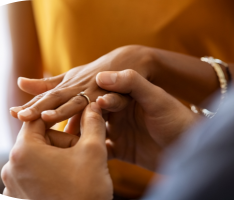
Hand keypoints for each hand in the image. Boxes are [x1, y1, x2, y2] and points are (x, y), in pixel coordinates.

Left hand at [2, 103, 112, 199]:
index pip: (38, 119)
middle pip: (38, 140)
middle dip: (61, 142)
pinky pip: (32, 175)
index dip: (58, 116)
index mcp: (24, 151)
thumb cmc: (86, 192)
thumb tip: (93, 105)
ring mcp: (12, 185)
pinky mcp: (17, 198)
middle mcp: (10, 167)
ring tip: (75, 170)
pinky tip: (65, 184)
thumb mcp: (94, 152)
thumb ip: (93, 123)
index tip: (73, 119)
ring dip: (56, 158)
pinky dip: (48, 173)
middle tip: (81, 153)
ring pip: (37, 158)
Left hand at [9, 45, 153, 122]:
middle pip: (56, 99)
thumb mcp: (70, 79)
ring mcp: (95, 91)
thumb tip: (20, 84)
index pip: (46, 98)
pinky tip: (98, 109)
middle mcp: (78, 88)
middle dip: (37, 108)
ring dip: (62, 110)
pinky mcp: (114, 95)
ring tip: (46, 117)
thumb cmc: (94, 73)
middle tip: (21, 116)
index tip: (13, 113)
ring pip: (78, 102)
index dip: (30, 105)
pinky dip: (104, 104)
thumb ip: (47, 86)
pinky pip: (109, 101)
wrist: (126, 60)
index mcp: (67, 87)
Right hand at [66, 70, 196, 170]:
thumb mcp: (156, 98)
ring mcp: (118, 132)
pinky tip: (76, 154)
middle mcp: (117, 113)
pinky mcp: (120, 149)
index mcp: (124, 98)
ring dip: (76, 135)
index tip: (70, 106)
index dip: (83, 101)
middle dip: (73, 117)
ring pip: (90, 132)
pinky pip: (100, 150)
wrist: (190, 146)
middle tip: (54, 120)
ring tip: (59, 138)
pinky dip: (89, 152)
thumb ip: (132, 83)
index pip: (98, 96)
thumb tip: (101, 76)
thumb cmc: (176, 118)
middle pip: (89, 114)